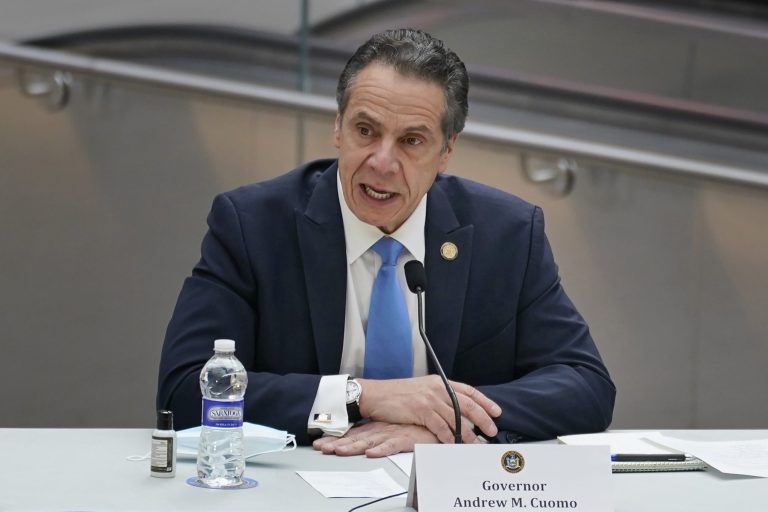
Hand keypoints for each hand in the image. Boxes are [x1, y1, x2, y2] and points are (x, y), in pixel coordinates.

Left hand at [313, 421, 438, 456]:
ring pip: (369, 441)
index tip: (319, 444)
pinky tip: (371, 453)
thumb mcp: (398, 430)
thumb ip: (386, 436)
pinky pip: (392, 445)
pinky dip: (381, 449)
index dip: (336, 439)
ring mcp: (393, 433)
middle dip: (336, 443)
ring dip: (353, 446)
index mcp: (379, 428)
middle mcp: (383, 430)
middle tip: (319, 447)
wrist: (440, 417)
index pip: (354, 434)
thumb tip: (370, 442)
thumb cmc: (419, 424)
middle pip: (356, 438)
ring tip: (336, 450)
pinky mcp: (406, 438)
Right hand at [357, 375, 501, 443]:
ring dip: (468, 433)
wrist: (376, 394)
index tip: (496, 411)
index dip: (484, 401)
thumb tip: (454, 409)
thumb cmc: (396, 394)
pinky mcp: (421, 411)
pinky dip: (449, 437)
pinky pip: (440, 427)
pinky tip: (455, 444)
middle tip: (492, 430)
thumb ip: (438, 396)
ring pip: (456, 418)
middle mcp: (437, 389)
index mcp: (439, 382)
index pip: (468, 391)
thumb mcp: (421, 389)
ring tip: (477, 443)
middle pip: (467, 404)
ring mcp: (429, 399)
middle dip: (482, 418)